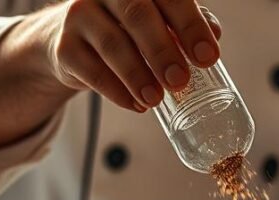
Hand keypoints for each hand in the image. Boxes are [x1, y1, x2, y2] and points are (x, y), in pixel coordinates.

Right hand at [32, 0, 222, 112]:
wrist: (72, 39)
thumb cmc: (127, 29)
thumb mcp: (158, 21)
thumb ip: (185, 24)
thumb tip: (214, 35)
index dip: (191, 25)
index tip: (208, 57)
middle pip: (137, 15)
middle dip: (163, 51)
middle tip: (181, 80)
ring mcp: (81, 15)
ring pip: (113, 44)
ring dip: (138, 76)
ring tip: (156, 99)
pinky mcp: (64, 47)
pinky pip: (91, 71)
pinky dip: (117, 91)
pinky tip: (136, 105)